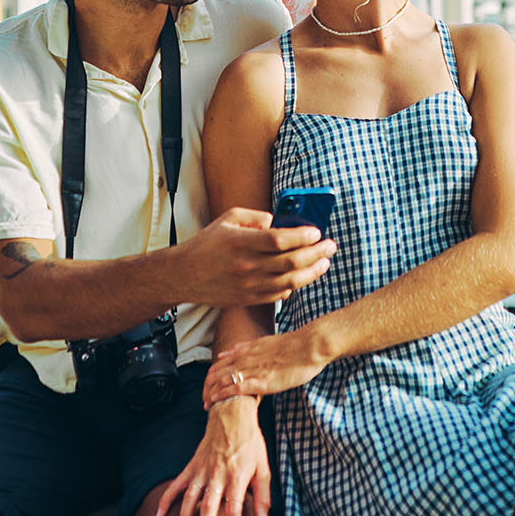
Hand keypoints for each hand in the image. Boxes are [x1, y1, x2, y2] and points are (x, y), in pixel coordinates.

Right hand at [154, 397, 271, 515]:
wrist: (231, 416)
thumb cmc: (250, 443)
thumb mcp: (263, 467)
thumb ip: (263, 496)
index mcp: (237, 477)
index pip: (234, 509)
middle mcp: (217, 475)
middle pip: (209, 507)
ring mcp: (202, 470)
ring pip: (190, 498)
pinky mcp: (192, 466)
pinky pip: (177, 484)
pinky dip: (167, 499)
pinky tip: (159, 515)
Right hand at [173, 207, 335, 307]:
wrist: (184, 275)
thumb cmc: (207, 244)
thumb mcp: (228, 219)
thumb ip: (256, 216)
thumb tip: (279, 222)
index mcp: (241, 242)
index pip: (280, 240)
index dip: (302, 236)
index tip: (316, 232)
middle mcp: (247, 265)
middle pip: (291, 262)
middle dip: (316, 253)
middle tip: (330, 246)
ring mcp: (249, 285)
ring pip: (290, 281)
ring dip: (312, 272)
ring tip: (324, 262)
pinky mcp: (248, 299)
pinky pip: (279, 294)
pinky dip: (294, 285)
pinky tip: (302, 276)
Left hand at [204, 329, 331, 404]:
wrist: (309, 346)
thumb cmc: (295, 346)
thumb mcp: (266, 342)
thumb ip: (248, 348)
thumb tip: (231, 351)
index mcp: (247, 350)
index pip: (220, 363)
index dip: (211, 376)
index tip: (208, 386)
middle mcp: (246, 359)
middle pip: (216, 372)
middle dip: (207, 387)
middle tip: (203, 399)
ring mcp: (252, 369)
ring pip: (222, 380)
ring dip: (211, 393)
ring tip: (205, 404)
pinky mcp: (261, 381)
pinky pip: (235, 388)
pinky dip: (223, 395)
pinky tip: (216, 402)